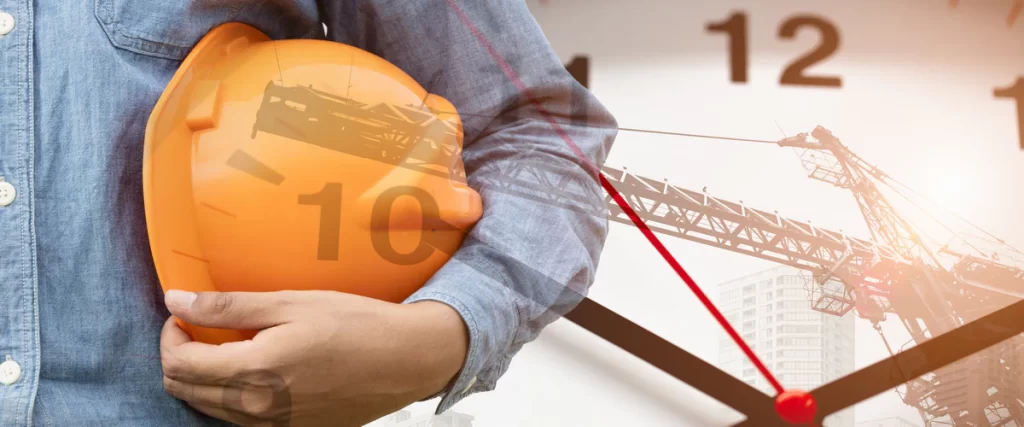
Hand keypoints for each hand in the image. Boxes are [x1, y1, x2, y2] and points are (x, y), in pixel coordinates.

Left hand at [158, 289, 468, 426]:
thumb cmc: (355, 324)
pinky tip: (255, 368)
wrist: (406, 359)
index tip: (184, 314)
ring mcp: (275, 426)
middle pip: (186, 392)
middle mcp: (258, 409)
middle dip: (180, 357)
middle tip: (199, 327)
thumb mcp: (290, 303)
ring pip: (211, 409)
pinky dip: (232, 395)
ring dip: (204, 378)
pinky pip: (241, 420)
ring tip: (227, 345)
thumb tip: (176, 300)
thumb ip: (228, 305)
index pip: (179, 365)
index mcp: (254, 373)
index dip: (171, 335)